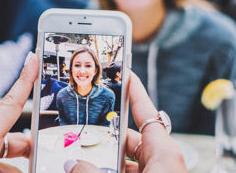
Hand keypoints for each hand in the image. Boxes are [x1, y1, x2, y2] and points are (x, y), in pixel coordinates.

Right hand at [65, 72, 186, 172]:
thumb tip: (71, 165)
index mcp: (164, 153)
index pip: (147, 112)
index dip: (135, 92)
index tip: (126, 72)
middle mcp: (163, 162)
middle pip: (130, 140)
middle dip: (106, 138)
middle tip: (82, 134)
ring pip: (128, 161)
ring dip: (106, 161)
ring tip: (81, 159)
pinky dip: (112, 171)